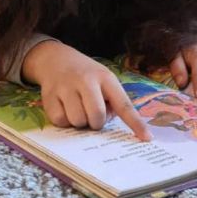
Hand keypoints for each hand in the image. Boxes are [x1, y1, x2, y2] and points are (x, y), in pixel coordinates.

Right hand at [22, 41, 151, 141]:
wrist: (56, 59)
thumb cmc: (86, 75)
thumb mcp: (103, 80)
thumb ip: (111, 102)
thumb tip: (108, 124)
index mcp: (105, 78)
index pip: (124, 104)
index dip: (135, 123)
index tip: (147, 138)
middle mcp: (86, 80)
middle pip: (97, 116)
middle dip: (96, 122)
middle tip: (92, 115)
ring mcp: (66, 87)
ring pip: (78, 121)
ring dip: (79, 122)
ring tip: (77, 109)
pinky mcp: (49, 95)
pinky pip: (60, 121)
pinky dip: (64, 121)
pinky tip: (64, 108)